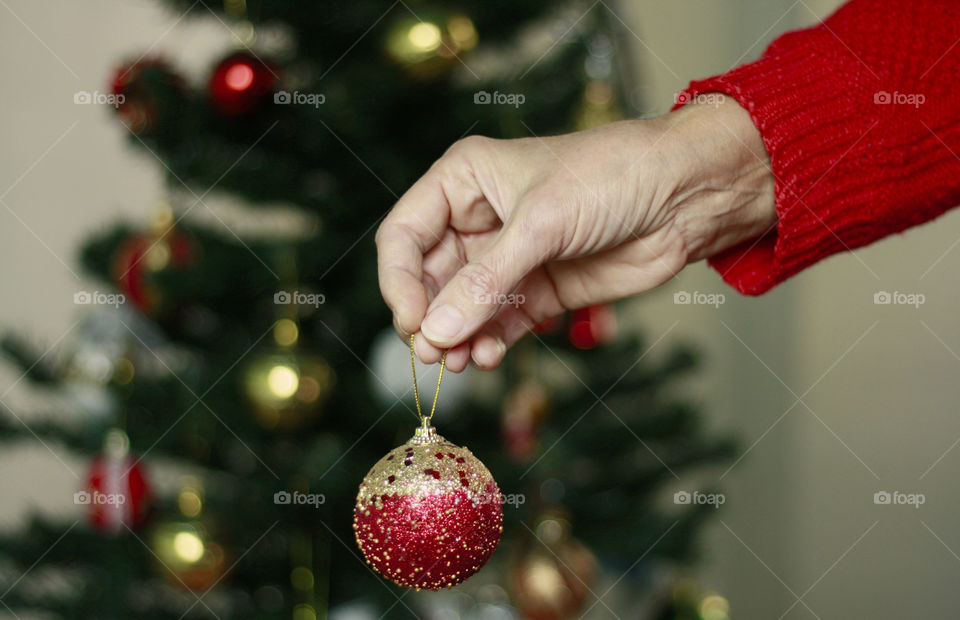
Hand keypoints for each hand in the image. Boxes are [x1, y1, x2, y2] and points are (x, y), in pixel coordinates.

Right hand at [376, 95, 775, 370]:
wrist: (683, 196)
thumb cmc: (611, 177)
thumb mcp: (543, 222)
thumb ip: (487, 280)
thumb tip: (435, 331)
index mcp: (463, 181)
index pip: (404, 235)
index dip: (399, 281)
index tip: (414, 322)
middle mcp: (477, 220)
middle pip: (427, 279)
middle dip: (430, 318)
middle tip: (436, 354)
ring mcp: (507, 260)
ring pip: (460, 308)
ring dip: (457, 338)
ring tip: (464, 362)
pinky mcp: (537, 292)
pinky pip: (497, 324)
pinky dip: (489, 344)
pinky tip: (490, 357)